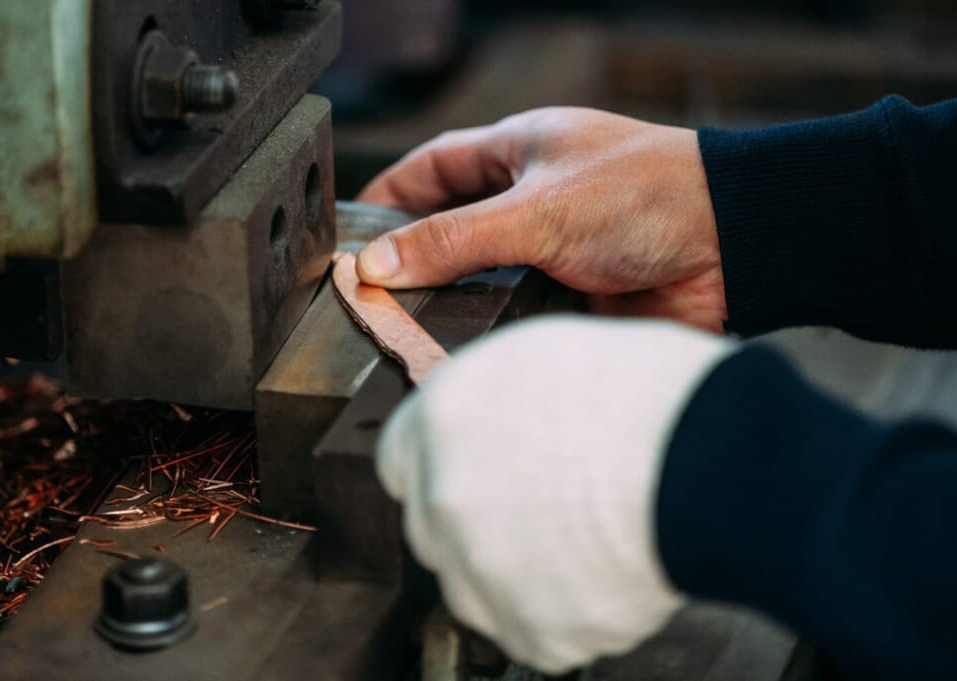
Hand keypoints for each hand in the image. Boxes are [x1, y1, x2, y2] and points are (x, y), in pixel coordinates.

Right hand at [356, 108, 725, 331]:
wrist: (734, 246)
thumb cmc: (649, 194)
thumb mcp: (535, 210)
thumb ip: (454, 239)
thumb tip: (380, 263)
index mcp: (522, 151)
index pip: (437, 166)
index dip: (392, 193)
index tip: (353, 228)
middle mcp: (536, 198)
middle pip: (455, 226)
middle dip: (416, 256)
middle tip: (372, 290)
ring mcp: (557, 249)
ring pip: (486, 277)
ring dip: (456, 300)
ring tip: (411, 327)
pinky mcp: (577, 295)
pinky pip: (520, 314)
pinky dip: (496, 330)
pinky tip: (470, 349)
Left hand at [376, 316, 735, 672]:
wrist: (712, 459)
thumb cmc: (649, 394)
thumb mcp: (544, 358)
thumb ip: (489, 397)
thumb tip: (485, 422)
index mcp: (442, 418)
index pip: (400, 460)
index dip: (440, 465)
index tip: (473, 471)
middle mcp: (445, 496)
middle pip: (435, 525)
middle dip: (477, 519)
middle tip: (541, 506)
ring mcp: (482, 570)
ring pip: (475, 586)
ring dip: (512, 571)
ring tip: (581, 540)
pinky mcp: (532, 629)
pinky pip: (530, 629)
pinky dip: (560, 611)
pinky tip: (603, 572)